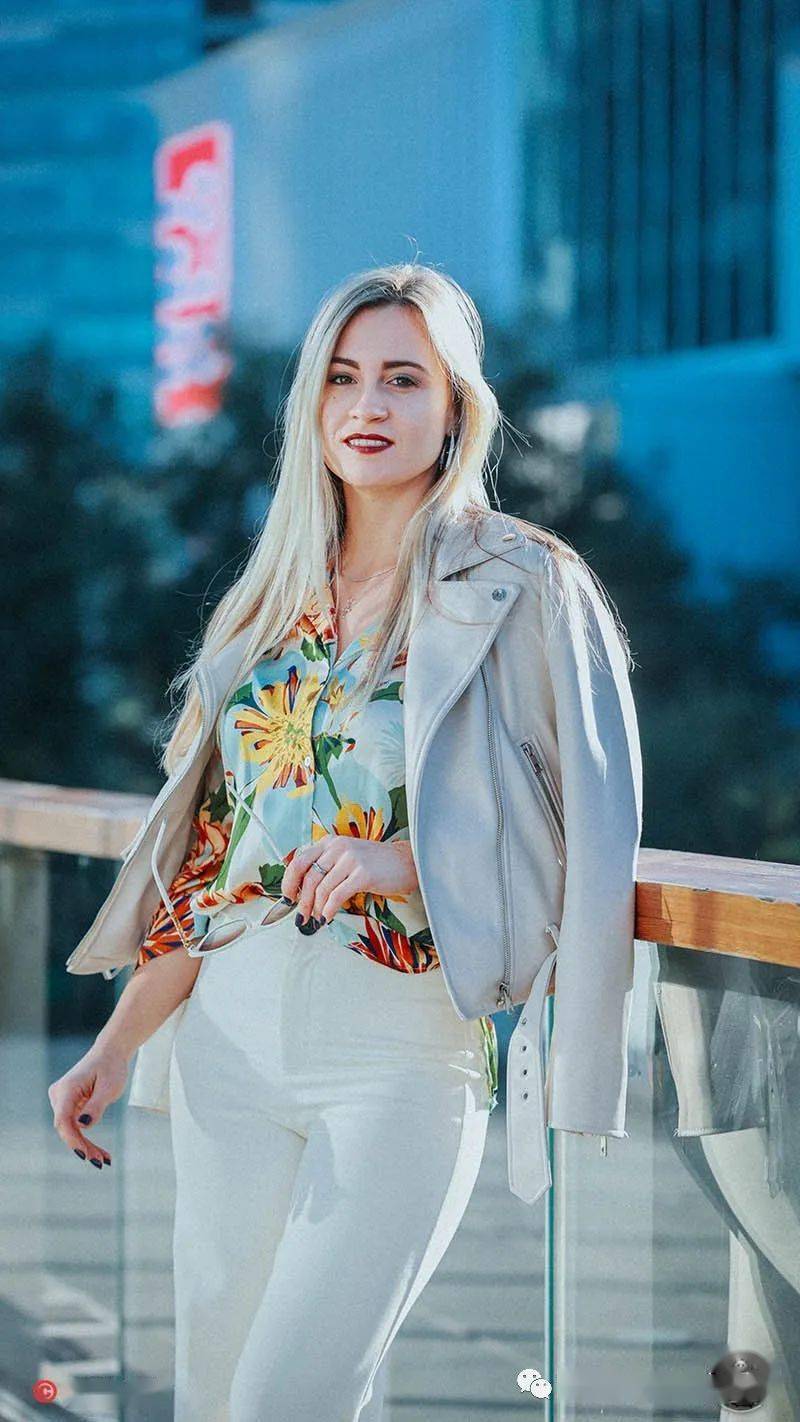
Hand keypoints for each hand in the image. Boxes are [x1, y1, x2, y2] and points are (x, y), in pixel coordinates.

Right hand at [48, 1047, 129, 1169]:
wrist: (110, 1052)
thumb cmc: (111, 1067)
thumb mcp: (109, 1087)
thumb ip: (96, 1106)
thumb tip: (83, 1125)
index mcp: (67, 1089)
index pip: (63, 1120)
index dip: (72, 1140)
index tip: (85, 1155)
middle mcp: (59, 1095)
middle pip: (66, 1128)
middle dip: (82, 1146)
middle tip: (101, 1162)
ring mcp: (61, 1100)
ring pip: (70, 1129)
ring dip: (85, 1145)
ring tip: (104, 1159)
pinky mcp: (68, 1104)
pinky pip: (74, 1125)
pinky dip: (85, 1138)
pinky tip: (99, 1152)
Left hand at [281, 835, 418, 927]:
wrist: (406, 862)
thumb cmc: (375, 864)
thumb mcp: (346, 858)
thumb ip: (326, 868)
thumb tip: (303, 893)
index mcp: (330, 842)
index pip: (299, 860)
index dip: (288, 882)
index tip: (287, 898)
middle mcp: (338, 847)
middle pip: (308, 877)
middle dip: (301, 901)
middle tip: (301, 917)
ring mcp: (351, 859)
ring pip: (322, 888)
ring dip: (315, 908)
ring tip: (316, 919)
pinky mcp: (363, 874)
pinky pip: (338, 896)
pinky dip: (329, 910)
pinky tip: (328, 917)